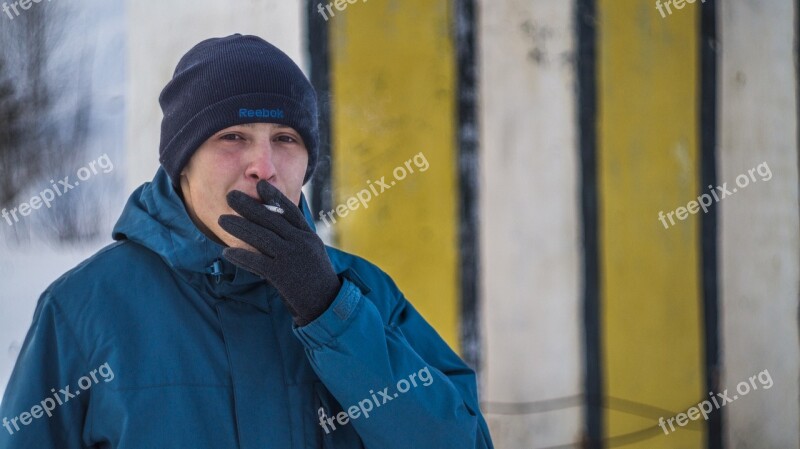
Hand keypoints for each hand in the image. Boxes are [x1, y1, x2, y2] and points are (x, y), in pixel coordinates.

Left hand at [218, 180, 340, 325]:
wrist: (327, 304)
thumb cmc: (316, 280)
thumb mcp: (312, 253)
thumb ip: (296, 240)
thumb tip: (275, 229)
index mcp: (309, 236)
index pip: (290, 211)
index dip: (274, 197)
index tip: (260, 185)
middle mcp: (301, 243)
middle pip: (271, 219)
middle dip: (249, 206)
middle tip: (230, 195)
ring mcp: (292, 258)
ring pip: (262, 237)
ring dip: (239, 227)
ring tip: (221, 220)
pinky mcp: (283, 275)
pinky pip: (258, 262)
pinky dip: (241, 256)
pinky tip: (226, 251)